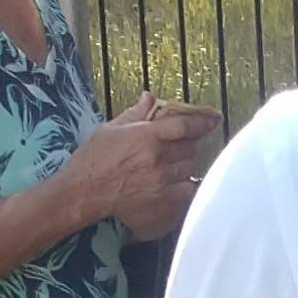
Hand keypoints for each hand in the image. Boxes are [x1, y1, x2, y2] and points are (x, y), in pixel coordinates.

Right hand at [57, 92, 214, 239]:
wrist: (84, 193)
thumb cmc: (93, 160)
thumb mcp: (110, 129)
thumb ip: (136, 114)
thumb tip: (150, 97)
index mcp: (146, 137)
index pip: (184, 125)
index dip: (202, 120)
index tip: (213, 118)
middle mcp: (158, 158)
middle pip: (190, 147)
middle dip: (185, 144)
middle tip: (174, 145)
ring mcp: (164, 181)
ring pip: (190, 167)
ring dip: (184, 163)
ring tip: (167, 164)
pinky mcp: (165, 200)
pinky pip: (188, 189)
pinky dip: (184, 184)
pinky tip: (172, 182)